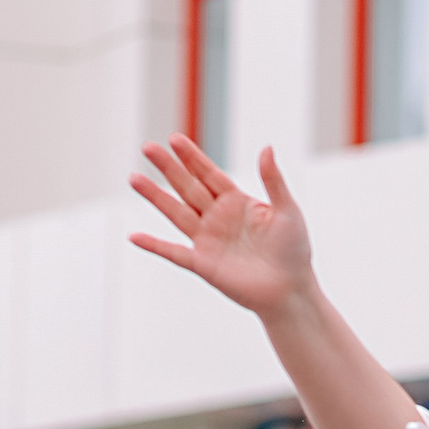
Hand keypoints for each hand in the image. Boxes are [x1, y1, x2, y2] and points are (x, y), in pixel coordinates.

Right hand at [129, 140, 315, 318]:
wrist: (291, 290)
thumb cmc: (294, 251)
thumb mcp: (287, 210)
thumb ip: (274, 180)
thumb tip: (267, 147)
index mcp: (236, 202)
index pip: (209, 174)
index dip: (192, 157)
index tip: (175, 138)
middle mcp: (217, 218)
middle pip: (187, 187)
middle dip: (168, 168)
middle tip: (147, 147)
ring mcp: (208, 240)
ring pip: (175, 213)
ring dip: (155, 196)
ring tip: (134, 178)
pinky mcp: (203, 264)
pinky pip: (174, 253)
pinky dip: (154, 246)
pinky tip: (134, 237)